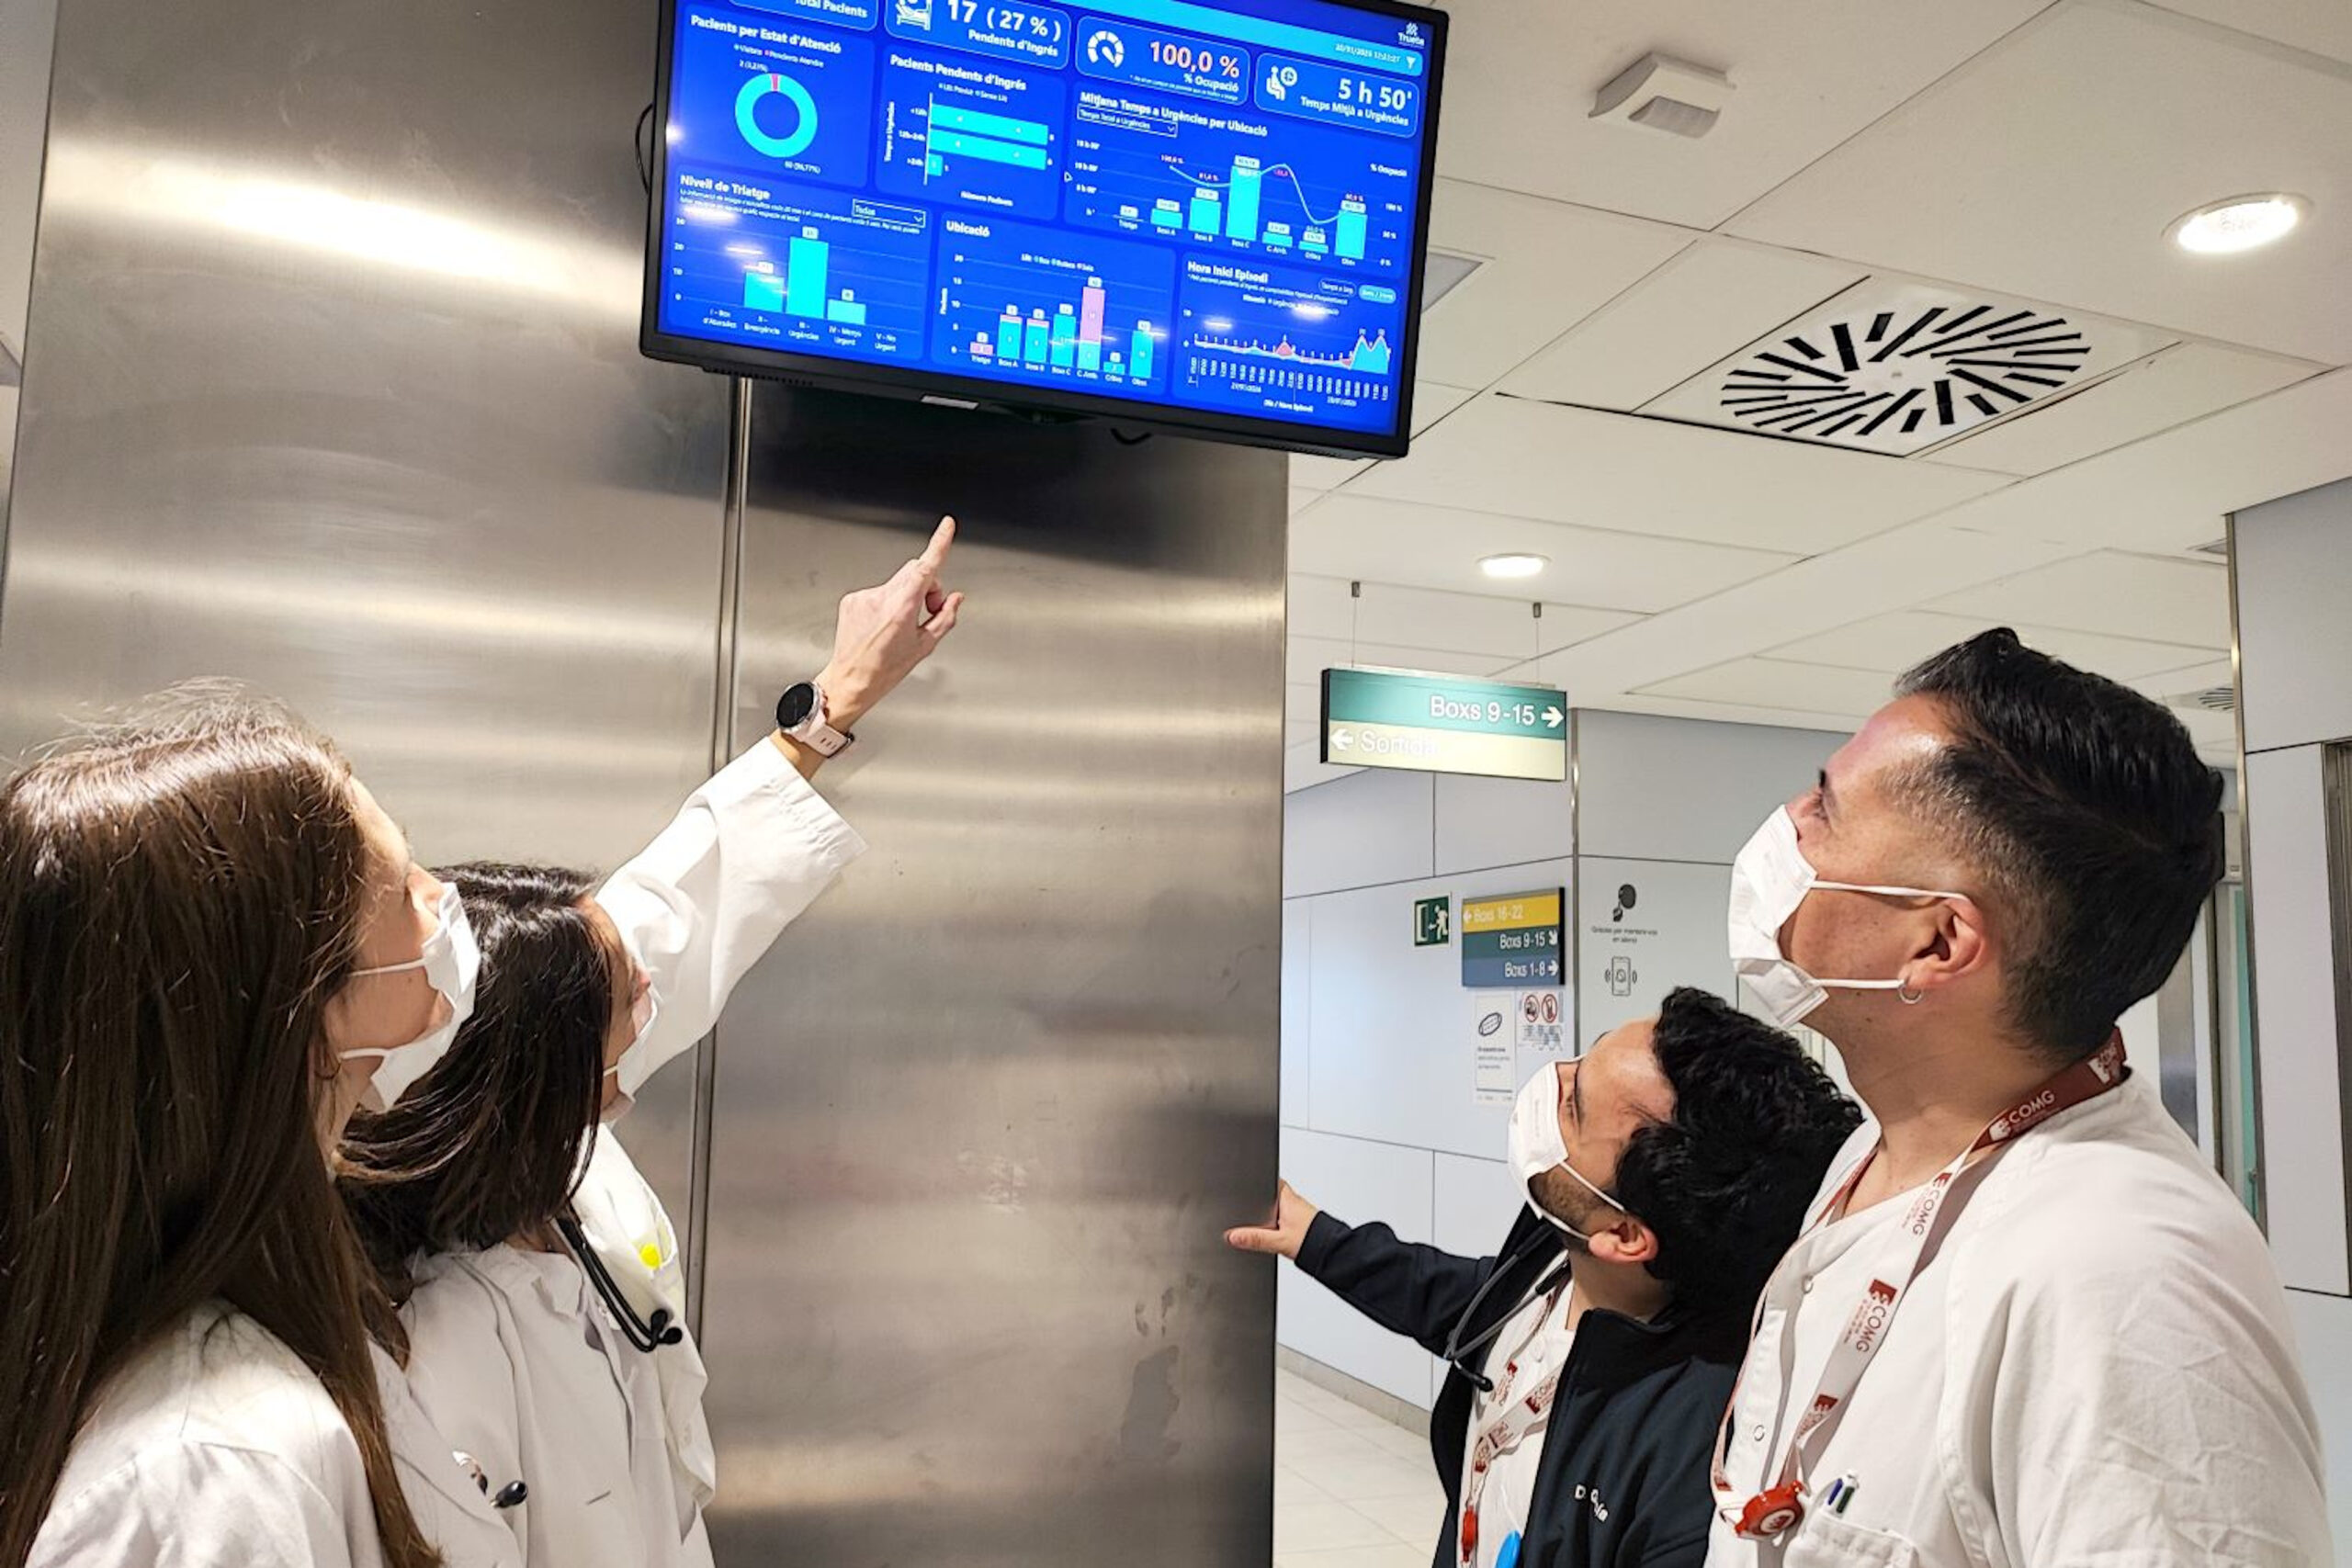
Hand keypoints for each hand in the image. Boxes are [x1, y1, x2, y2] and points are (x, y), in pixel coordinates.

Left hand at [818, 516, 965, 728]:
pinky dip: (886, 603)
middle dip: (927, 586)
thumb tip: (955, 600)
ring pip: (896, 582)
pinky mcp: (851, 599)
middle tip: (929, 610)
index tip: (947, 527)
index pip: (926, 567)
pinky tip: (883, 625)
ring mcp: (863, 597)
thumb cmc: (884, 670)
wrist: (851, 680)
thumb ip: (944, 618)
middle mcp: (880, 598)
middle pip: (914, 572)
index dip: (939, 544)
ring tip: (902, 624)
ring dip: (906, 596)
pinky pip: (878, 591)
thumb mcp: (924, 647)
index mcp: (901, 609)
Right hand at [1225, 1180, 1318, 1260]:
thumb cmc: (1314, 1241)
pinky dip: (1281, 1224)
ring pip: (1280, 1208)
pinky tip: (1279, 1235)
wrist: (1334, 1252)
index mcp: (1287, 1198)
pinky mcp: (1305, 1222)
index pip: (1270, 1180)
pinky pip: (1287, 1218)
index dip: (1258, 1180)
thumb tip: (1234, 1236)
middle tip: (1252, 1209)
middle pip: (1272, 1195)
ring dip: (1272, 1215)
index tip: (1248, 1181)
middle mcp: (1294, 1202)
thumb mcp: (1278, 1241)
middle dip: (1262, 1202)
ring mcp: (1300, 1211)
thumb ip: (1255, 1238)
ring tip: (1266, 1227)